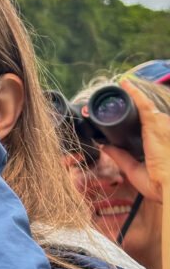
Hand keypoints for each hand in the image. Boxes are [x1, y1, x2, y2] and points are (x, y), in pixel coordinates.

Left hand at [100, 80, 169, 203]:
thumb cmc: (160, 184)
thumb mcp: (134, 170)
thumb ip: (120, 156)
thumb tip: (104, 146)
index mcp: (161, 143)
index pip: (149, 124)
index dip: (137, 118)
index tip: (124, 113)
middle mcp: (165, 131)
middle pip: (148, 114)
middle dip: (131, 107)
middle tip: (113, 100)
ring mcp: (162, 126)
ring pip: (145, 107)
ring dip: (131, 97)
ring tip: (116, 88)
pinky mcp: (156, 124)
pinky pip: (144, 103)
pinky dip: (134, 93)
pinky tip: (125, 83)